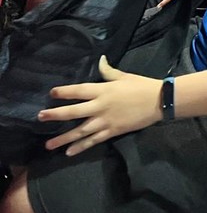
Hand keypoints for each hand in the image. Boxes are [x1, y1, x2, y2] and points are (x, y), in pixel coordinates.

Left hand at [41, 57, 163, 155]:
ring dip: (63, 138)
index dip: (64, 92)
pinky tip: (69, 152)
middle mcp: (101, 106)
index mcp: (104, 90)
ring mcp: (106, 120)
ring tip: (48, 145)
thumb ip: (108, 71)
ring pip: (80, 131)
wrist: (159, 100)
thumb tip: (100, 60)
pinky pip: (94, 140)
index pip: (79, 91)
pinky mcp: (113, 131)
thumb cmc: (142, 85)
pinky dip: (81, 147)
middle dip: (56, 115)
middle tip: (41, 117)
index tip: (52, 93)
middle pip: (74, 112)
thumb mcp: (125, 76)